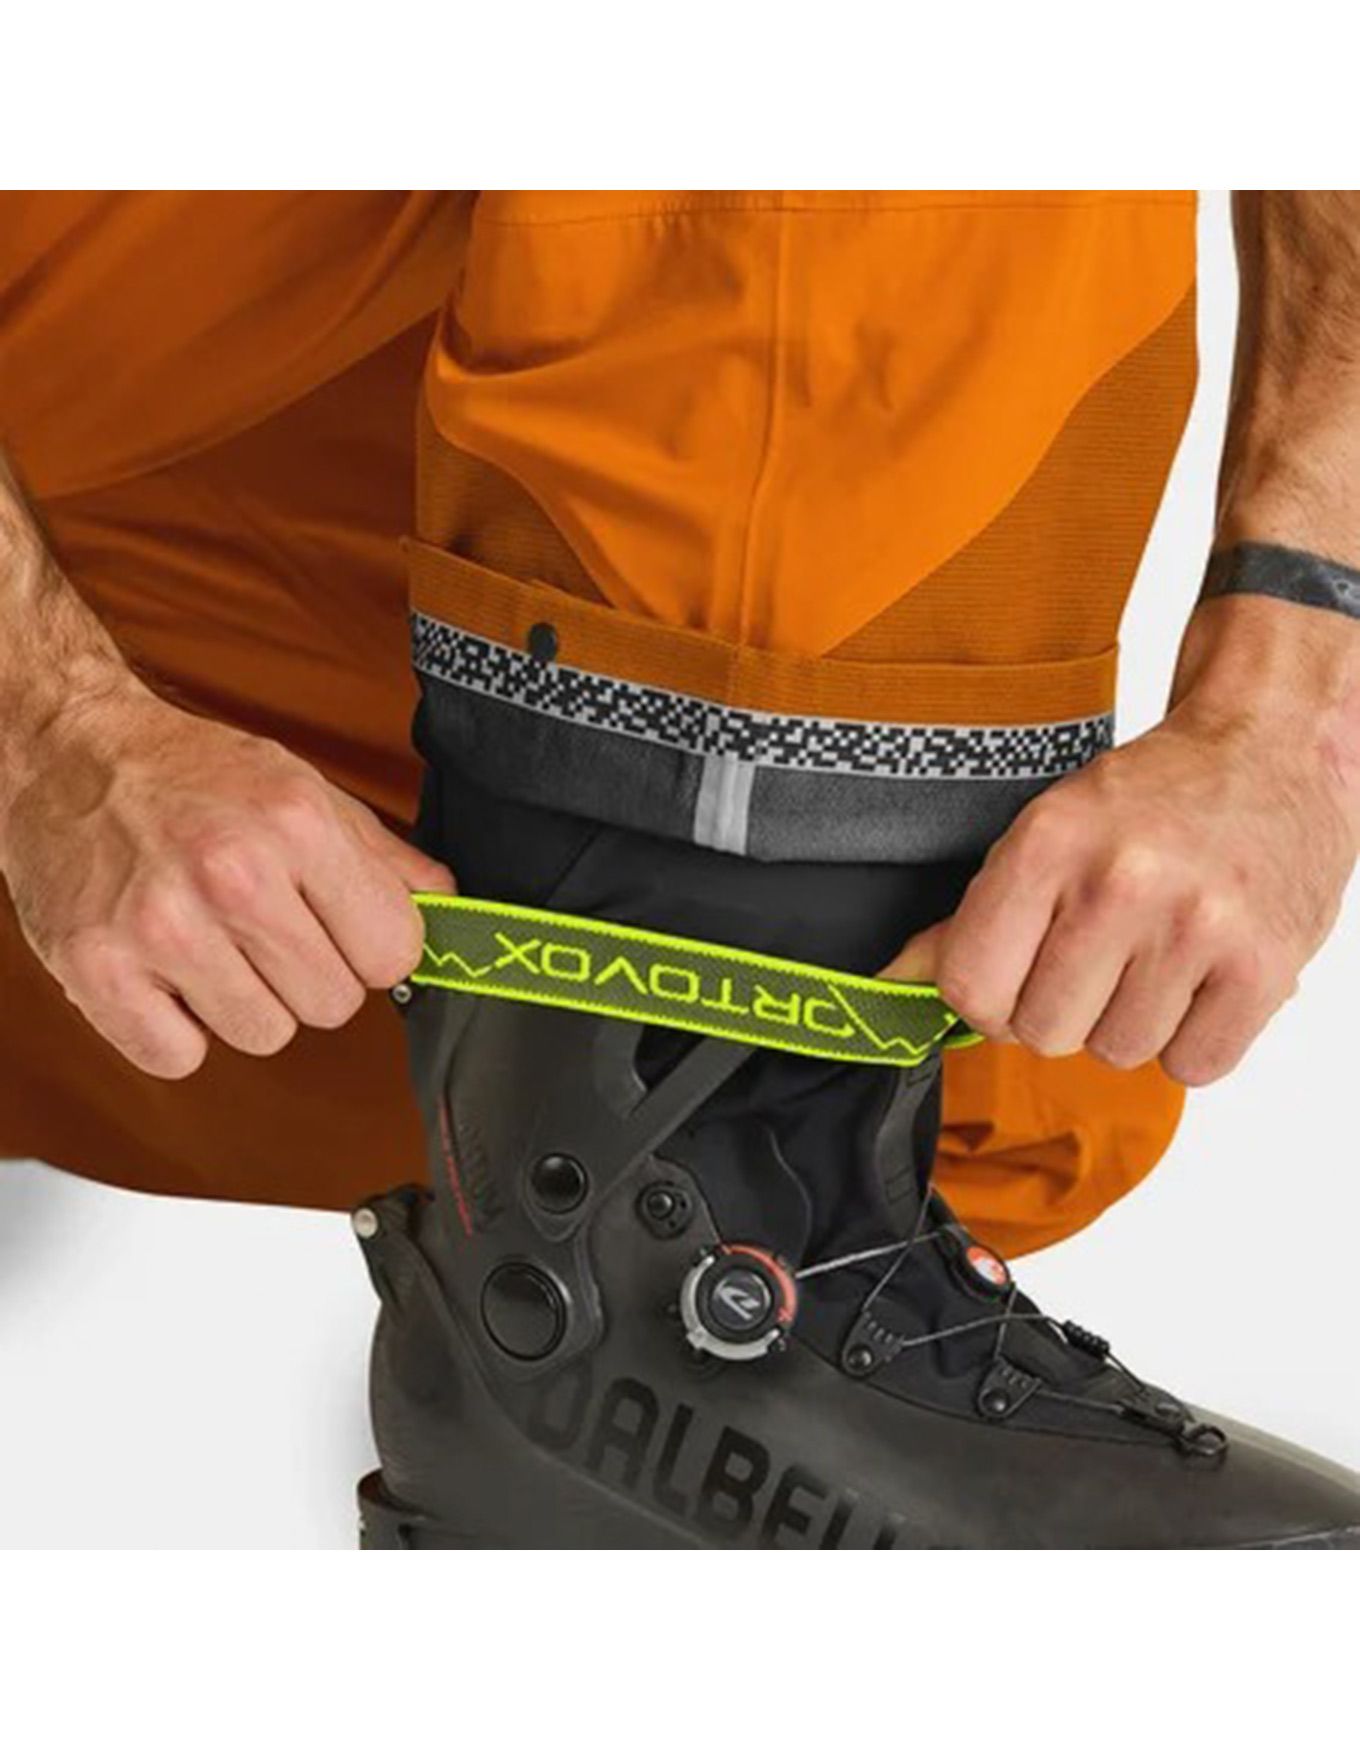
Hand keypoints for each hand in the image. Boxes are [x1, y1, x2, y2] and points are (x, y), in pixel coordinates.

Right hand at [1, 689, 453, 1078]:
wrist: (71, 751)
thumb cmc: (192, 774)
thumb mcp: (303, 789)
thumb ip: (382, 857)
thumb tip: (451, 906)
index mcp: (296, 823)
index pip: (393, 953)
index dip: (373, 949)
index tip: (343, 931)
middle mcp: (231, 872)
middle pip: (332, 1005)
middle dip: (310, 976)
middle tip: (265, 931)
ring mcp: (160, 925)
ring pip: (263, 1036)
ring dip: (244, 1002)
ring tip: (211, 943)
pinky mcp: (97, 968)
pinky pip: (178, 1057)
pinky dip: (176, 1028)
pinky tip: (165, 972)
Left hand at [888, 699, 1355, 1085]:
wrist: (1270, 751)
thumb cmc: (1149, 802)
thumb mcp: (1046, 831)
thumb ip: (973, 917)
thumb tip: (891, 986)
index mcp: (1049, 841)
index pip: (969, 985)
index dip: (984, 1000)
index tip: (1014, 978)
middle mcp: (1121, 882)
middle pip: (1041, 1032)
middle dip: (1060, 1009)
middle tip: (1096, 959)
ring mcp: (1197, 926)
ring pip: (1117, 1052)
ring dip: (1128, 1022)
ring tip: (1154, 957)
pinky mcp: (1264, 967)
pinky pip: (1191, 1066)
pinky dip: (1191, 1038)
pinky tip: (1198, 978)